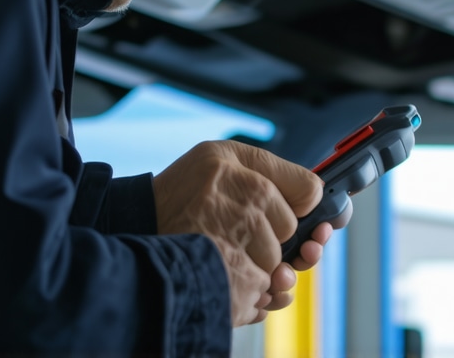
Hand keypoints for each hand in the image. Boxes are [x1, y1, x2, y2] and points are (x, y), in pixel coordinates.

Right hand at [152, 140, 323, 326]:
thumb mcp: (220, 156)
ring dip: (257, 265)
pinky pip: (262, 296)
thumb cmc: (183, 190)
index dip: (303, 203)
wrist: (138, 221)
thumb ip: (268, 169)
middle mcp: (244, 206)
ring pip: (277, 267)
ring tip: (221, 248)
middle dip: (272, 235)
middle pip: (293, 232)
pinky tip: (223, 272)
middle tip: (237, 226)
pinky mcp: (228, 287)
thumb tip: (315, 199)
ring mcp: (236, 249)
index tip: (294, 209)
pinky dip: (248, 292)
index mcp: (243, 173)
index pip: (308, 191)